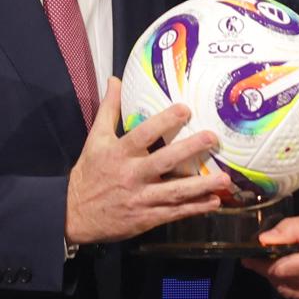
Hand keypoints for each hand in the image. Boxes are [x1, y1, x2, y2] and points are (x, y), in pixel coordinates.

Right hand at [65, 78, 230, 244]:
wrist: (73, 214)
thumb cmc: (89, 172)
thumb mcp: (95, 138)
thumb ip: (108, 109)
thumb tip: (115, 79)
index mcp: (119, 153)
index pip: (143, 134)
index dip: (164, 121)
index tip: (186, 109)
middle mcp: (131, 174)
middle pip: (163, 161)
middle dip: (189, 149)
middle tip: (212, 138)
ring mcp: (140, 198)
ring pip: (174, 191)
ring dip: (201, 186)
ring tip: (225, 179)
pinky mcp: (146, 218)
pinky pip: (173, 213)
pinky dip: (194, 208)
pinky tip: (213, 202)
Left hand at [241, 214, 298, 298]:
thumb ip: (292, 230)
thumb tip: (264, 239)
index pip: (278, 270)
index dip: (261, 265)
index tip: (248, 257)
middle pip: (282, 285)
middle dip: (268, 273)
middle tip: (261, 259)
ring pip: (292, 294)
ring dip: (281, 282)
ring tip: (277, 266)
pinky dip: (297, 289)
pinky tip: (298, 275)